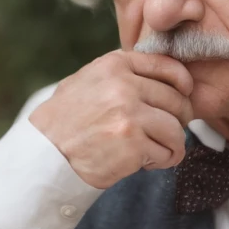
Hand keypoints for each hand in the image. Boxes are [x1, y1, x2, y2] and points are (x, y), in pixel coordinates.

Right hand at [29, 50, 193, 189]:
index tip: (184, 96)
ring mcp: (129, 115)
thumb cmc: (66, 121)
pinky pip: (167, 153)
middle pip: (177, 101)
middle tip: (165, 133)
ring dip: (171, 145)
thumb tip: (165, 77)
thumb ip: (122, 74)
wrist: (44, 157)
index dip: (183, 84)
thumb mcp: (88, 81)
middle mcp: (124, 86)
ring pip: (176, 129)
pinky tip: (142, 164)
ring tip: (153, 151)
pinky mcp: (133, 145)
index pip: (168, 67)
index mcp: (115, 65)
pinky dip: (160, 162)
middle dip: (177, 120)